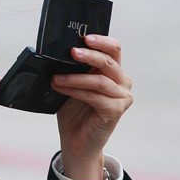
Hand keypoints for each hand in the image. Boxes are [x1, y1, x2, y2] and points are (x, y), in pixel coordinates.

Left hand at [51, 34, 132, 179]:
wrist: (76, 142)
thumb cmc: (74, 113)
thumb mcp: (72, 85)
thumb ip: (72, 69)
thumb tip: (57, 52)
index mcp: (114, 72)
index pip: (114, 49)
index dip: (101, 40)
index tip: (84, 37)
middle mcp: (122, 82)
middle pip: (110, 61)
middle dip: (90, 54)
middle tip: (73, 51)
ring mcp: (122, 97)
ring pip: (100, 80)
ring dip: (76, 76)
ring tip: (57, 77)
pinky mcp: (115, 111)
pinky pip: (95, 96)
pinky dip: (76, 90)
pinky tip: (61, 88)